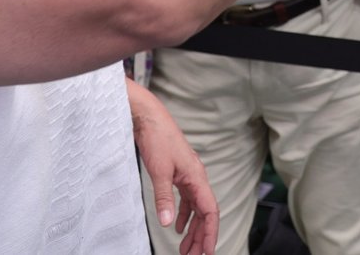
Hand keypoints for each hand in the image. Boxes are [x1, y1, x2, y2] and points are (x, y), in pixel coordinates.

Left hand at [129, 82, 217, 254]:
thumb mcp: (159, 171)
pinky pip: (186, 200)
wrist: (149, 117)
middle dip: (201, 236)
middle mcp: (196, 177)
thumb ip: (163, 198)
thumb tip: (165, 223)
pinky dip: (183, 215)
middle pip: (205, 213)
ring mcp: (188, 175)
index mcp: (197, 177)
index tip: (207, 252)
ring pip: (196, 208)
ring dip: (192, 229)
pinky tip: (175, 225)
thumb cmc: (157, 138)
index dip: (211, 233)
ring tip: (185, 248)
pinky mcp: (178, 173)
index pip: (210, 211)